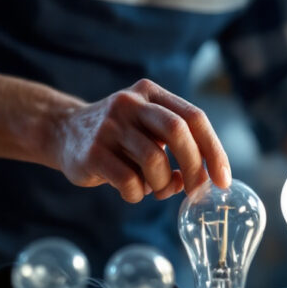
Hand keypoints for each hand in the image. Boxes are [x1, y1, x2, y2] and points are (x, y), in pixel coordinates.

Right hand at [53, 79, 230, 202]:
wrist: (62, 132)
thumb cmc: (118, 137)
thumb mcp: (147, 130)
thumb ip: (176, 149)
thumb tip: (198, 181)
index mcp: (151, 93)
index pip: (194, 117)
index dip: (214, 150)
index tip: (224, 179)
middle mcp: (130, 103)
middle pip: (177, 131)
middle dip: (195, 166)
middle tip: (197, 191)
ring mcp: (110, 126)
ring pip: (154, 160)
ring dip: (162, 184)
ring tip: (155, 189)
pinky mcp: (93, 152)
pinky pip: (129, 180)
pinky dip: (137, 193)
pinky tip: (132, 191)